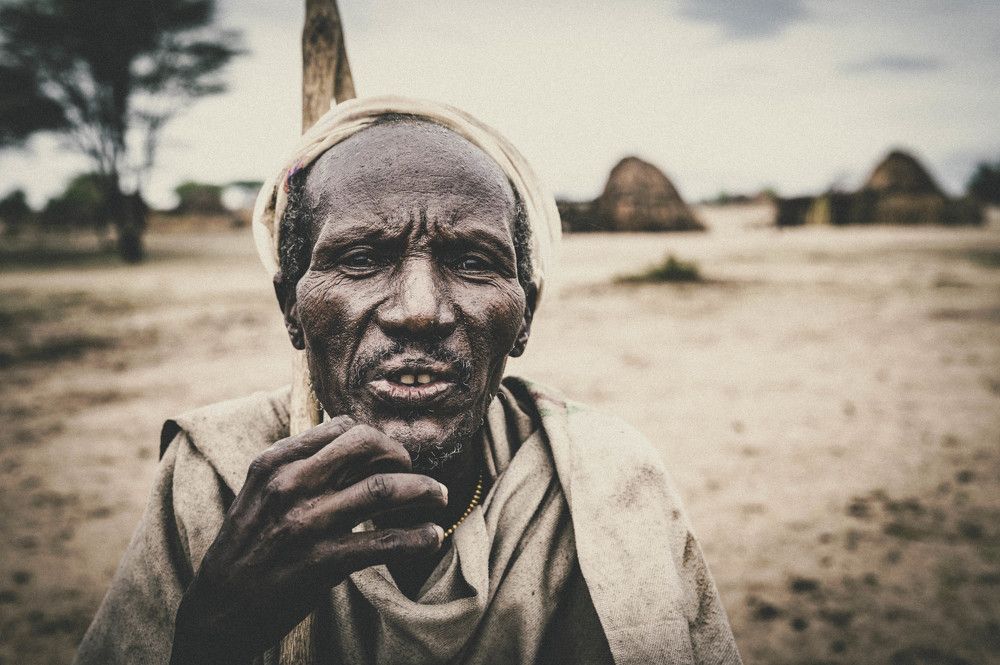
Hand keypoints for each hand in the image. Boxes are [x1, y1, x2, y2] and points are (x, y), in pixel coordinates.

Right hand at [169, 416, 446, 664]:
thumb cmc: (247, 546)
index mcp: (276, 462)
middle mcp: (292, 485)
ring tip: (439, 496)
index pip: (342, 428)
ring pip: (385, 488)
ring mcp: (308, 522)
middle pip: (368, 445)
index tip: (386, 456)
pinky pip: (386, 542)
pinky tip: (431, 537)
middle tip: (412, 472)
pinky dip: (418, 538)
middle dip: (401, 454)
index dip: (375, 438)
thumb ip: (301, 466)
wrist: (218, 607)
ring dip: (424, 489)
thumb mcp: (260, 491)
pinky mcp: (324, 561)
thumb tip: (356, 445)